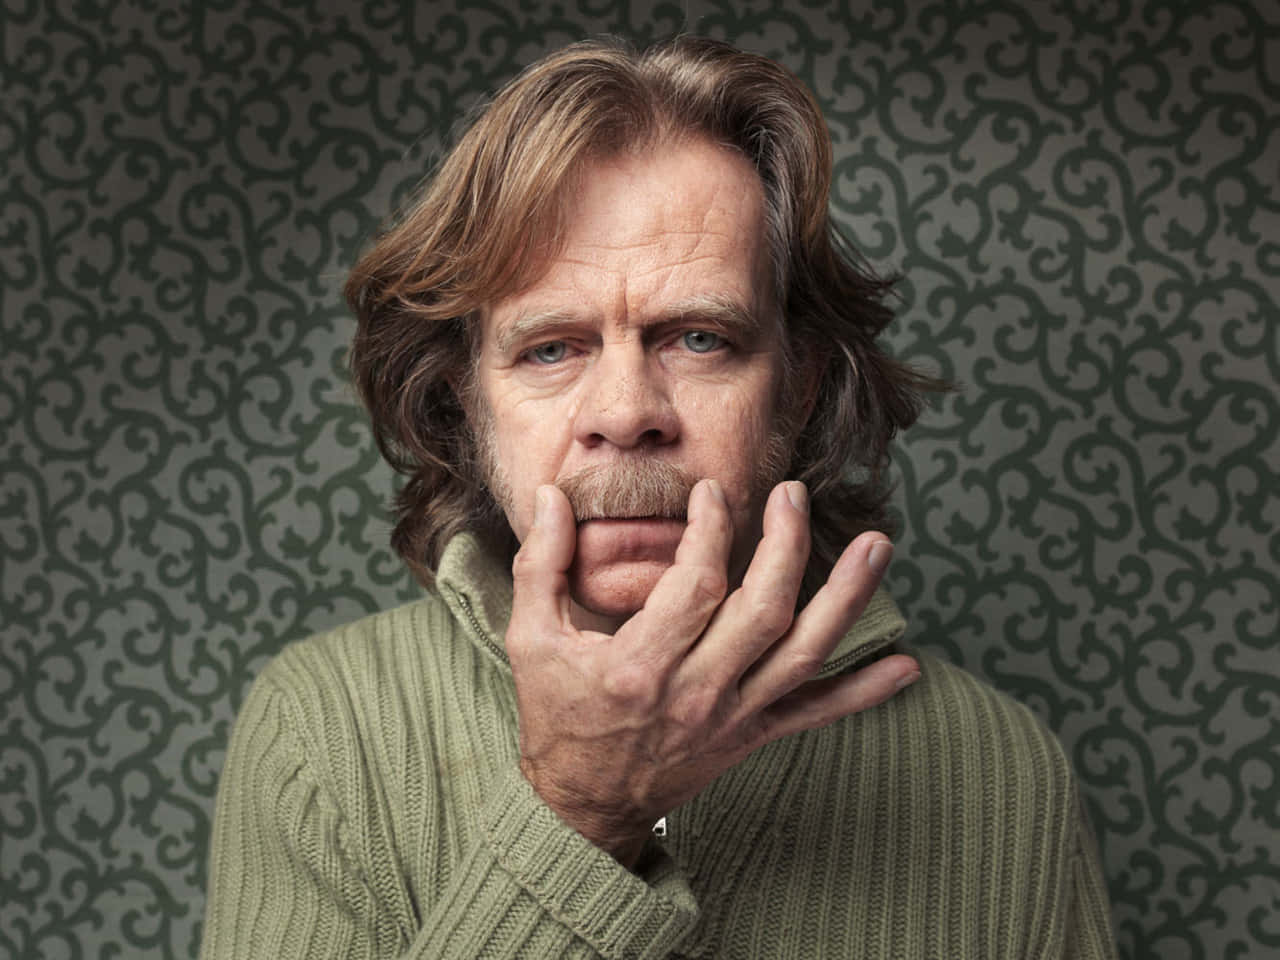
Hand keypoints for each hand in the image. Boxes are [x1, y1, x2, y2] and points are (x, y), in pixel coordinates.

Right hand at [506, 478, 919, 867]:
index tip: (714, 492)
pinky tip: (907, 666)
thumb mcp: (531, 640)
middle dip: (787, 544)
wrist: (583, 804)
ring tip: (877, 545)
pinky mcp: (752, 735)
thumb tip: (548, 497)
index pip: (697, 584)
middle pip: (763, 610)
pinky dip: (864, 692)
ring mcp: (732, 716)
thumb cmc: (557, 716)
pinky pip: (818, 715)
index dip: (711, 529)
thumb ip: (541, 565)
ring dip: (846, 598)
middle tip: (793, 493)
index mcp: (641, 666)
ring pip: (804, 652)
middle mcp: (696, 692)